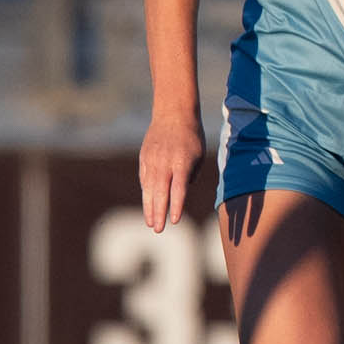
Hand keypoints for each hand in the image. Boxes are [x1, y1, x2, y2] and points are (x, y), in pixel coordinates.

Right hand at [139, 110, 204, 231]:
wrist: (173, 114)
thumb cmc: (191, 137)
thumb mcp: (199, 156)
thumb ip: (190, 176)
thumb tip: (180, 194)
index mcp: (182, 163)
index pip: (178, 189)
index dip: (176, 206)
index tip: (174, 221)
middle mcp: (165, 163)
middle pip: (161, 192)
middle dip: (159, 212)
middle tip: (158, 230)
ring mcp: (152, 161)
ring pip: (149, 188)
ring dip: (149, 207)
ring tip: (151, 223)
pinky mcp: (144, 159)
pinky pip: (144, 179)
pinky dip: (146, 193)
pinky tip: (148, 205)